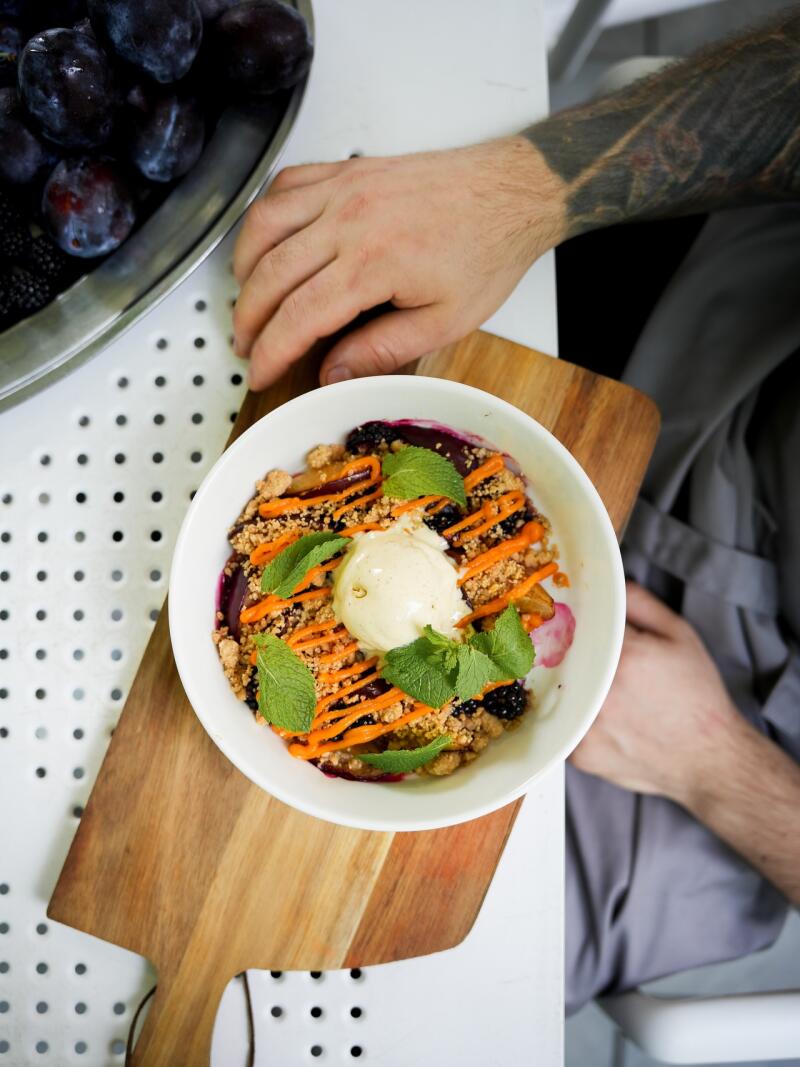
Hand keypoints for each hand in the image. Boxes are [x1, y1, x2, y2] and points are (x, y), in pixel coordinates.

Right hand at [232, 136, 564, 388]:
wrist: (513, 192)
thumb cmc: (486, 252)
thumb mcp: (444, 322)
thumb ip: (382, 349)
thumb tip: (332, 372)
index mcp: (374, 264)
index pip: (299, 317)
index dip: (272, 352)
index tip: (260, 372)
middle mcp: (349, 220)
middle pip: (270, 274)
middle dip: (249, 318)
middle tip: (246, 345)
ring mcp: (345, 188)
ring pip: (265, 225)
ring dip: (244, 266)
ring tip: (246, 299)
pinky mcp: (348, 169)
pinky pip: (285, 185)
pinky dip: (264, 216)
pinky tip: (267, 242)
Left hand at [570, 582, 741, 803]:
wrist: (710, 759)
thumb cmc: (698, 697)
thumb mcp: (680, 636)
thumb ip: (641, 604)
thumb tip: (610, 585)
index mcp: (625, 657)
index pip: (582, 625)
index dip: (581, 625)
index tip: (579, 627)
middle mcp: (601, 693)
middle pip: (566, 658)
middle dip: (575, 655)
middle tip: (598, 665)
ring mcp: (588, 727)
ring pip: (562, 692)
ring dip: (575, 687)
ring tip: (607, 694)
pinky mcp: (582, 754)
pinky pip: (566, 723)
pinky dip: (580, 718)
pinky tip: (608, 720)